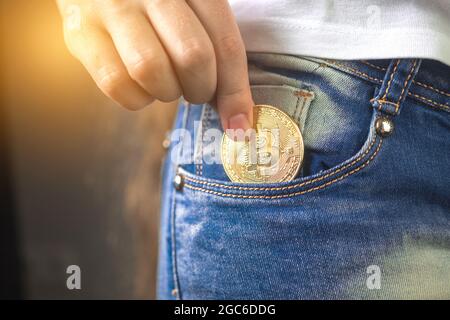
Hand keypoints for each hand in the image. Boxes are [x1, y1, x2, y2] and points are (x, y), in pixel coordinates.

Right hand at [56, 0, 253, 130]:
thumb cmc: (153, 3)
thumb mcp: (191, 9)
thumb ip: (213, 46)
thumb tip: (234, 110)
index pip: (225, 42)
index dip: (235, 91)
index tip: (239, 124)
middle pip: (193, 58)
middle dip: (201, 89)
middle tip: (196, 89)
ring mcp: (112, 8)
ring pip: (151, 71)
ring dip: (167, 92)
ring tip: (165, 82)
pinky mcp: (80, 32)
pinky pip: (116, 84)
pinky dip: (136, 98)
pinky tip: (139, 85)